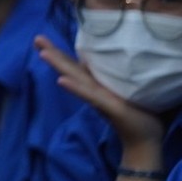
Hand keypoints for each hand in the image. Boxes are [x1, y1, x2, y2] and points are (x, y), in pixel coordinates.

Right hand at [36, 37, 164, 150]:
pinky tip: (61, 81)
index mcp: (98, 86)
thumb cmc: (141, 116)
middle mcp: (94, 91)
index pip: (76, 65)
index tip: (44, 39)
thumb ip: (121, 77)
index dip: (61, 52)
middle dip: (54, 54)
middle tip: (37, 38)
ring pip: (76, 79)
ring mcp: (99, 99)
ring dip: (59, 66)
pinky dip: (75, 88)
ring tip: (43, 54)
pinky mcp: (109, 107)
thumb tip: (119, 59)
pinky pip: (90, 96)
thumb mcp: (130, 90)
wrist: (144, 142)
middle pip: (70, 69)